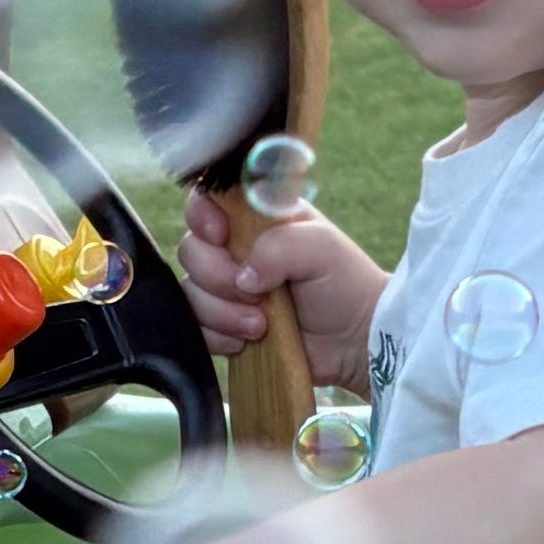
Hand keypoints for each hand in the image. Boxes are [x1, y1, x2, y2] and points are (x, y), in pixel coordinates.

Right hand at [178, 191, 383, 385]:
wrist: (354, 343)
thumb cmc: (344, 284)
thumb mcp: (321, 247)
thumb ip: (278, 247)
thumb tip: (243, 276)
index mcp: (256, 219)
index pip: (207, 200)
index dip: (203, 216)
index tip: (222, 236)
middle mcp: (236, 249)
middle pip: (191, 250)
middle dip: (218, 276)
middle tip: (257, 294)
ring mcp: (227, 289)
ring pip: (190, 292)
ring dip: (223, 313)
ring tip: (262, 326)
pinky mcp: (223, 326)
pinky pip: (196, 328)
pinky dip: (218, 336)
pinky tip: (247, 341)